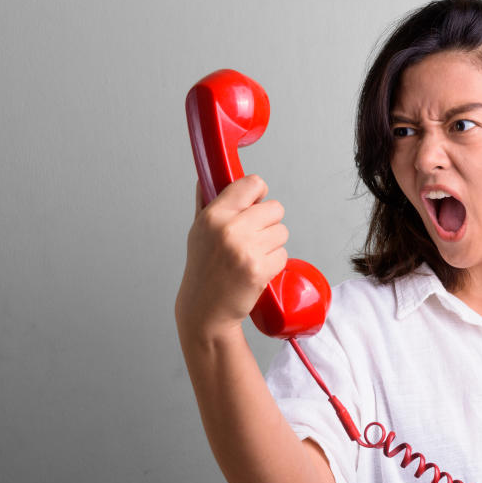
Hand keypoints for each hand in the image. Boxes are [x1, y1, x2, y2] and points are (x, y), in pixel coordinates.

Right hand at [175, 175, 288, 340]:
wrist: (205, 309)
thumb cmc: (203, 269)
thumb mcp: (198, 231)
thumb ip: (207, 200)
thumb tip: (211, 173)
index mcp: (213, 215)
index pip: (252, 183)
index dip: (259, 192)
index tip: (256, 202)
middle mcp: (229, 229)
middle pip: (276, 208)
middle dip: (269, 223)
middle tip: (254, 237)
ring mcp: (246, 250)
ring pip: (282, 232)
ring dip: (273, 244)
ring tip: (252, 255)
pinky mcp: (259, 269)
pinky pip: (283, 254)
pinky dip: (274, 263)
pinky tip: (256, 269)